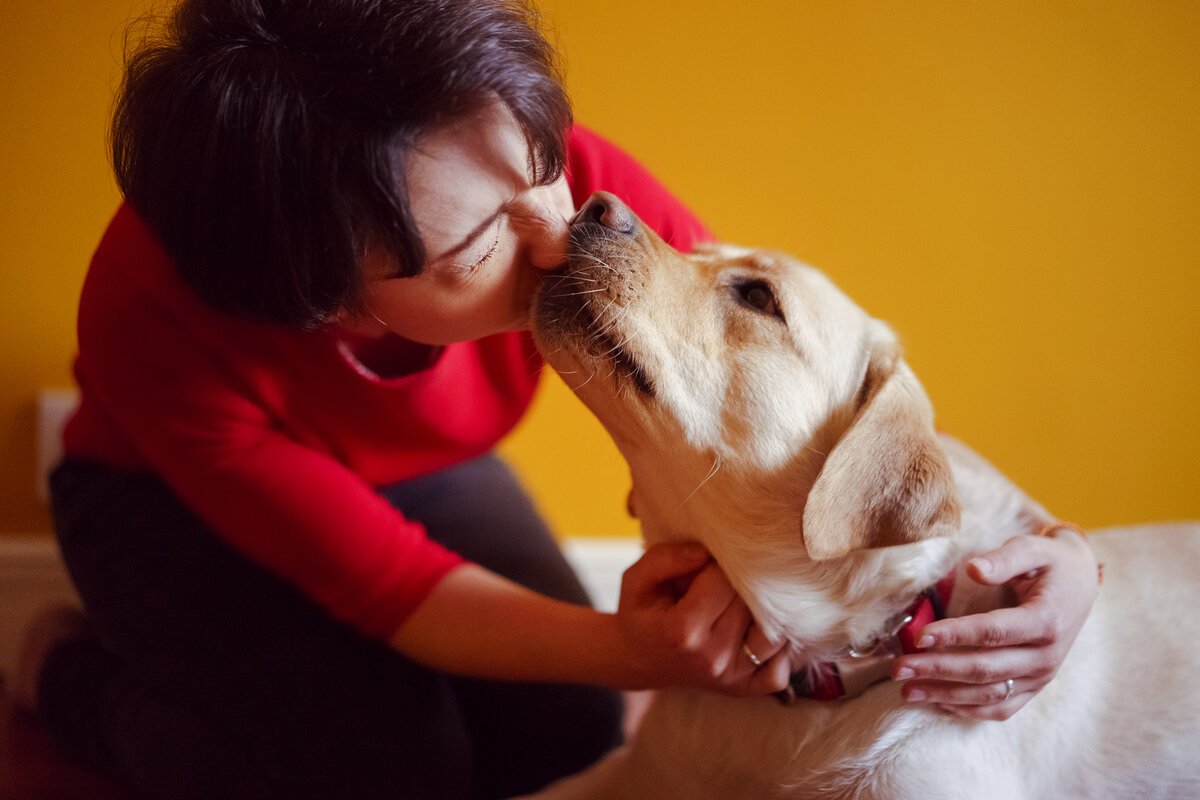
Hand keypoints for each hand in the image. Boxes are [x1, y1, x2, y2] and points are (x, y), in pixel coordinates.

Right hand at [615, 542, 789, 694]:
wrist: (637, 661)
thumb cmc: (640, 615)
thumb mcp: (637, 579)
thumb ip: (665, 558)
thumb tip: (706, 552)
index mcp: (682, 631)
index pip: (722, 581)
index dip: (715, 565)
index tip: (702, 568)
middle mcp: (710, 657)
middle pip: (748, 604)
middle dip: (738, 585)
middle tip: (717, 585)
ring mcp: (730, 677)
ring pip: (771, 632)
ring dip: (761, 613)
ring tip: (737, 605)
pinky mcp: (743, 689)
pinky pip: (779, 671)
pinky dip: (776, 651)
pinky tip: (754, 633)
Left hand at [892, 528, 1097, 719]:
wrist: (1080, 585)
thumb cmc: (1050, 564)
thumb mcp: (1033, 549)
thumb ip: (1004, 558)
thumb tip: (974, 569)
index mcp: (1046, 621)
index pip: (993, 632)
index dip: (955, 635)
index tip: (918, 636)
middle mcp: (1046, 656)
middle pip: (985, 669)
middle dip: (938, 670)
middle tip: (899, 668)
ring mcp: (1041, 676)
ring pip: (989, 694)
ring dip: (945, 695)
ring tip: (906, 690)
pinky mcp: (1034, 687)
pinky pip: (1001, 708)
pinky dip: (968, 709)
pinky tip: (937, 702)